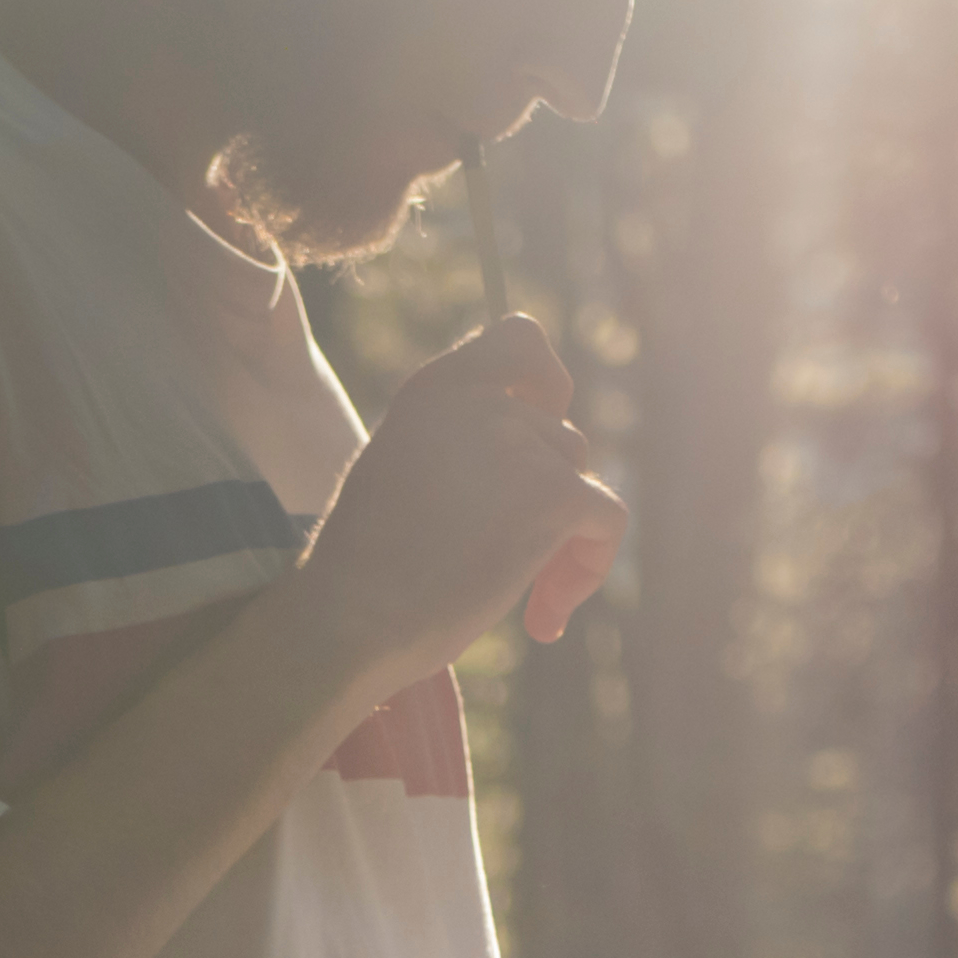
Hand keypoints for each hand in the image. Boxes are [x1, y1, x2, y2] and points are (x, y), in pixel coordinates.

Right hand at [298, 316, 628, 687]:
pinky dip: (588, 570)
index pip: (519, 337)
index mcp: (433, 389)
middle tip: (520, 563)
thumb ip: (460, 443)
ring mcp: (518, 443)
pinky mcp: (553, 493)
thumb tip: (535, 448)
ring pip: (581, 477)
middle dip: (549, 497)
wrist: (350, 620)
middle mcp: (478, 402)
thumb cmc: (364, 572)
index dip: (545, 381)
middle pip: (560, 433)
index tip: (545, 426)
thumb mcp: (401, 472)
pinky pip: (608, 520)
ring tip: (523, 601)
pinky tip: (543, 620)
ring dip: (563, 541)